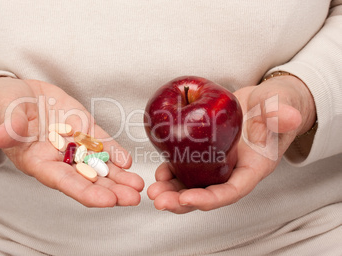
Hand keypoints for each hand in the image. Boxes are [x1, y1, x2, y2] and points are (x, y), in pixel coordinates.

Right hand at [0, 77, 143, 206]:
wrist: (19, 94)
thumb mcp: (3, 111)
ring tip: (138, 186)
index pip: (63, 181)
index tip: (107, 201)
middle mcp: (59, 158)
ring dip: (119, 177)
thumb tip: (1, 136)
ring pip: (99, 165)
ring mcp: (75, 144)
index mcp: (38, 160)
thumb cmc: (5, 106)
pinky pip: (102, 144)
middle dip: (111, 190)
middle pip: (87, 179)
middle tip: (132, 198)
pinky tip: (127, 162)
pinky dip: (114, 153)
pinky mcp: (84, 130)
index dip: (85, 192)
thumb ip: (8, 125)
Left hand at [147, 75, 315, 212]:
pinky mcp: (204, 153)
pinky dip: (171, 172)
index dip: (210, 198)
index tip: (187, 198)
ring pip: (192, 184)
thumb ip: (281, 113)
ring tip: (153, 191)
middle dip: (182, 201)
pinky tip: (159, 171)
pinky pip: (186, 168)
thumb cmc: (274, 105)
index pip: (231, 190)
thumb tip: (290, 117)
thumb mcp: (279, 106)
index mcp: (253, 167)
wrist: (262, 101)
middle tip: (159, 200)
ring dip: (172, 191)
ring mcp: (217, 163)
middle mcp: (233, 170)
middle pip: (206, 193)